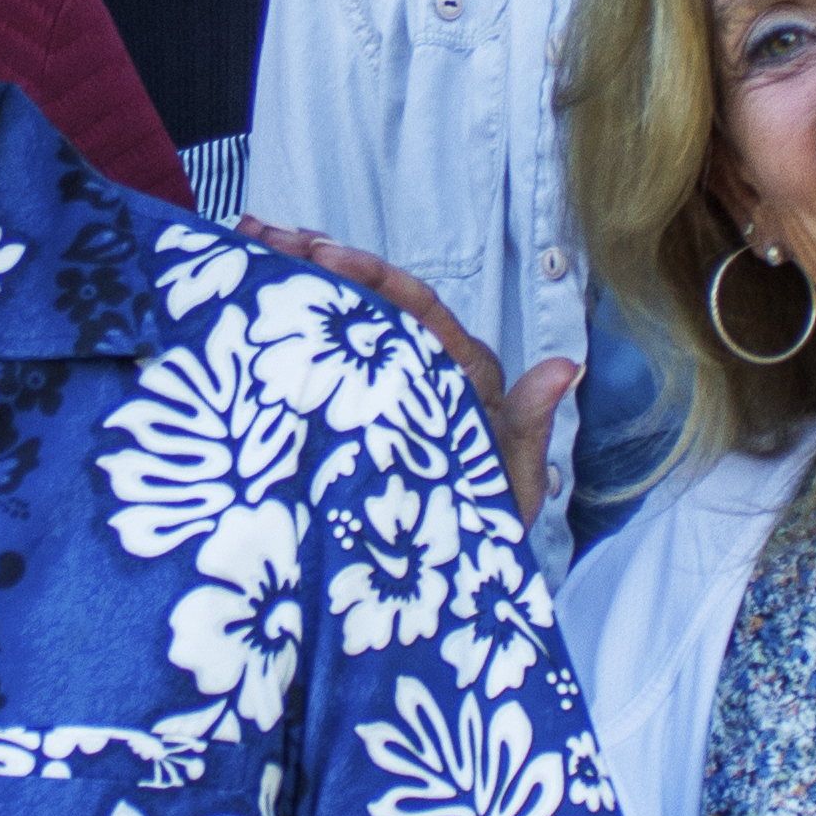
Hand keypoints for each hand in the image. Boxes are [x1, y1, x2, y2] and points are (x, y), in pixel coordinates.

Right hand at [242, 219, 578, 526]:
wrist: (443, 580)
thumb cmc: (481, 530)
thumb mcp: (506, 484)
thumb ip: (525, 426)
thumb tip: (565, 368)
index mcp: (458, 372)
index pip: (416, 310)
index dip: (372, 278)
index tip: (324, 255)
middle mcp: (421, 364)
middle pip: (372, 299)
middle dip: (322, 261)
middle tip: (268, 235)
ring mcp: (383, 381)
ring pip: (344, 316)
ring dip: (300, 277)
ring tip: (249, 242)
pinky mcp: (352, 404)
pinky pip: (322, 353)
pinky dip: (291, 318)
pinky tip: (253, 287)